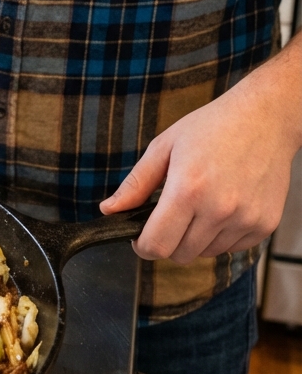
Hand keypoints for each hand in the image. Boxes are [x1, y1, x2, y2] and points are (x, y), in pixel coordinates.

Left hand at [100, 35, 301, 262]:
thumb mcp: (165, 146)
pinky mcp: (264, 225)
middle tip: (170, 215)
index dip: (142, 246)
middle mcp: (219, 209)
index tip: (140, 237)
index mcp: (188, 189)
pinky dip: (221, 235)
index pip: (157, 245)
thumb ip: (136, 184)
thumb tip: (108, 210)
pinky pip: (232, 248)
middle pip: (180, 254)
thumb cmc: (212, 127)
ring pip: (205, 253)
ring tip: (200, 204)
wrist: (265, 118)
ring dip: (195, 238)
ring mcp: (245, 220)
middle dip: (167, 240)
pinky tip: (223, 206)